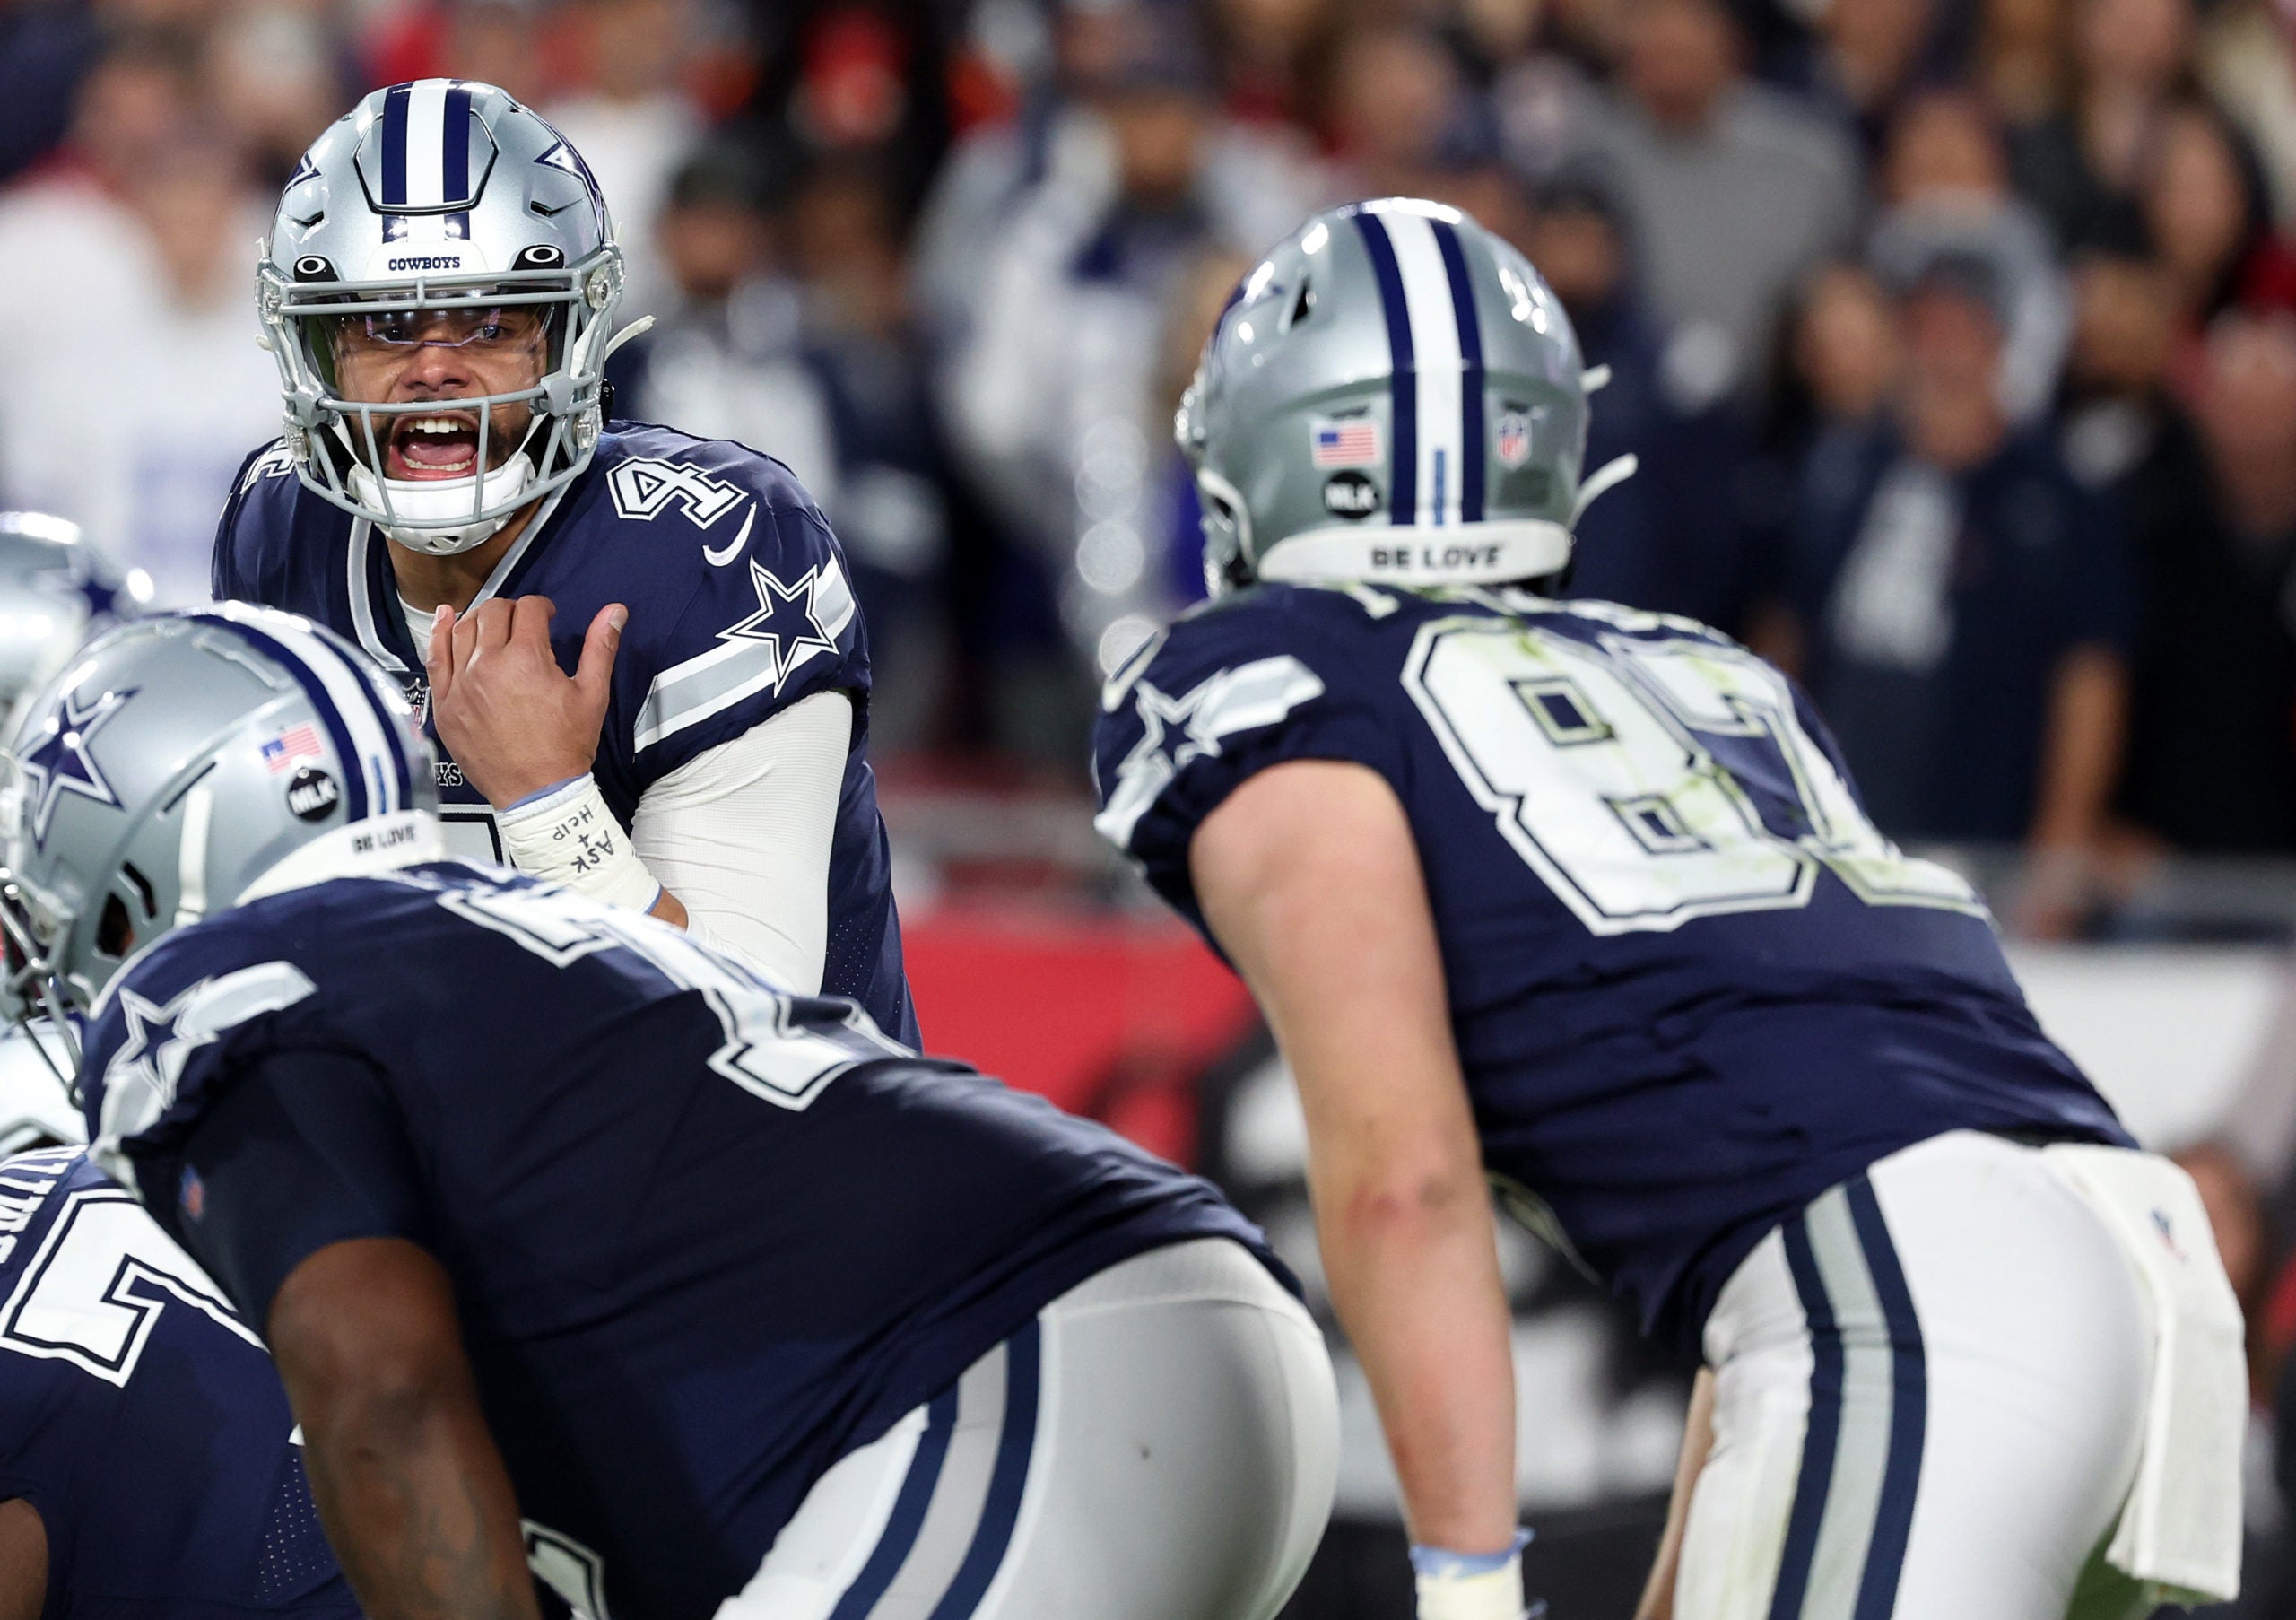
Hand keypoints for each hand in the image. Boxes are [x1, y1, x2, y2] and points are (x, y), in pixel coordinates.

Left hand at [428, 596, 624, 808]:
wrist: (537, 792)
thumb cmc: (566, 745)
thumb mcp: (592, 695)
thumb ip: (600, 647)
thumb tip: (615, 610)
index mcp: (526, 658)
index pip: (529, 609)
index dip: (542, 607)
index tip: (548, 617)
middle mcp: (487, 664)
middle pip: (493, 613)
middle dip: (512, 610)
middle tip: (523, 625)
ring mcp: (460, 683)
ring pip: (463, 628)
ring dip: (480, 619)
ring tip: (493, 626)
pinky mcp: (444, 703)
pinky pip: (435, 657)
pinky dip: (439, 633)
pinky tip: (446, 618)